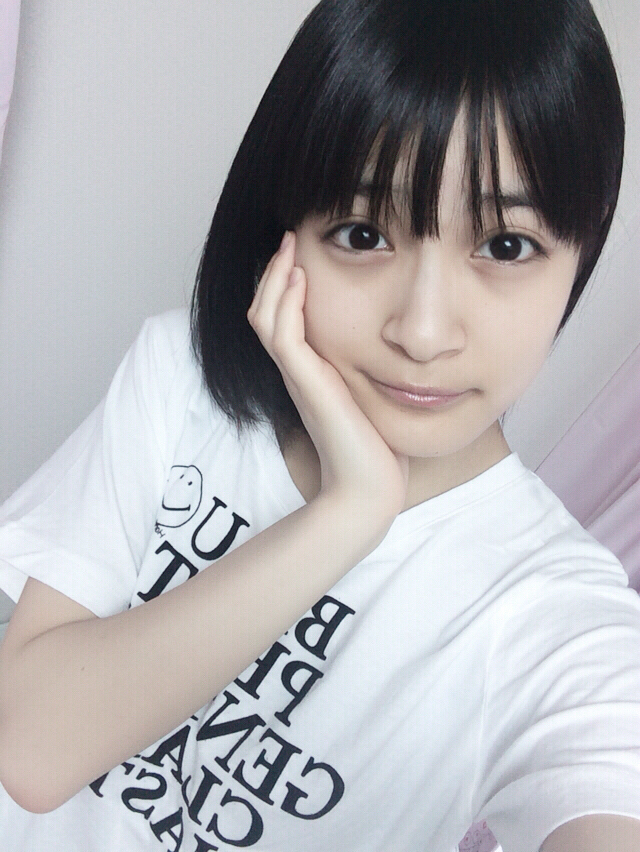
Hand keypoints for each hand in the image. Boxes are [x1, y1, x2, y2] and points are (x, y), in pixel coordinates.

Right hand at [247, 231, 408, 521]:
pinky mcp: (306, 384)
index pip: (282, 319)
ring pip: (266, 316)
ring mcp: (298, 377)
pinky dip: (286, 302)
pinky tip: (301, 276)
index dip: (284, 285)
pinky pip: (283, 334)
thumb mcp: (371, 397)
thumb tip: (399, 352)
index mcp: (309, 372)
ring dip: (275, 277)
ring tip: (289, 245)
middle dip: (274, 271)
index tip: (301, 252)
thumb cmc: (375, 449)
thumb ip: (370, 371)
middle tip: (289, 236)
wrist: (368, 488)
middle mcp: (297, 371)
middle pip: (265, 311)